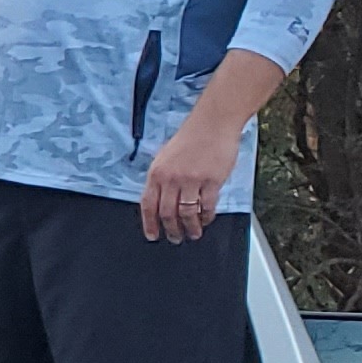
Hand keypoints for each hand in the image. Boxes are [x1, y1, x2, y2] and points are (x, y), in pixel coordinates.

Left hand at [139, 128, 234, 243]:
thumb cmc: (191, 138)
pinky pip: (207, 206)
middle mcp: (171, 178)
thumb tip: (158, 200)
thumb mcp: (165, 157)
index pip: (148, 205)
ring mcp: (191, 180)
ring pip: (187, 213)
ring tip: (193, 234)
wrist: (212, 124)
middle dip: (171, 230)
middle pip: (167, 213)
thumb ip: (161, 178)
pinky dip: (207, 216)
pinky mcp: (211, 181)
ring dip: (190, 227)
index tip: (153, 235)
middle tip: (175, 238)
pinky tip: (207, 219)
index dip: (149, 224)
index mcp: (157, 173)